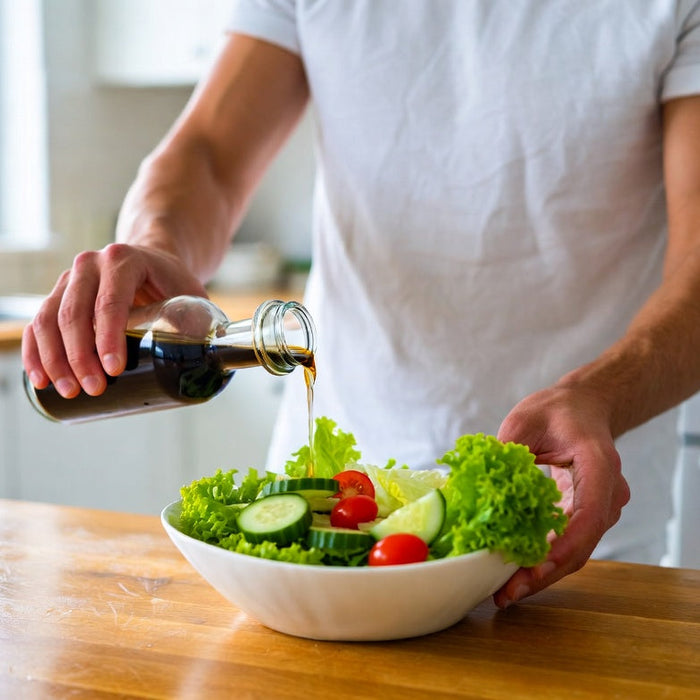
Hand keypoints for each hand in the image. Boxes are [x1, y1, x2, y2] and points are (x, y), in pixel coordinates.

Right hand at [22, 243, 207, 397]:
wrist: (152, 260)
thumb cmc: (173, 282)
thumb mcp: (191, 292)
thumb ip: (208, 320)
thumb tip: (227, 359)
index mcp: (125, 260)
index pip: (111, 301)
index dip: (109, 338)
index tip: (114, 370)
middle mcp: (91, 264)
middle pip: (76, 313)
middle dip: (81, 357)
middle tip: (94, 389)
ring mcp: (70, 279)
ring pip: (50, 319)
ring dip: (55, 360)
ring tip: (71, 392)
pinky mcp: (58, 295)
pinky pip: (38, 323)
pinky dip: (35, 351)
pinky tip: (40, 378)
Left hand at [492, 383, 630, 607]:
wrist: (583, 407)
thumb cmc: (556, 411)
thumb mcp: (524, 422)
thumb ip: (506, 454)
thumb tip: (476, 489)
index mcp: (598, 465)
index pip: (588, 515)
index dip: (563, 547)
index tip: (534, 568)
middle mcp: (607, 492)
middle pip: (581, 544)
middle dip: (544, 573)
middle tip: (506, 593)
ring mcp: (601, 507)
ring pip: (576, 551)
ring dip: (542, 573)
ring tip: (505, 591)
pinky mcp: (586, 515)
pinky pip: (568, 544)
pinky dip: (544, 560)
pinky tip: (515, 573)